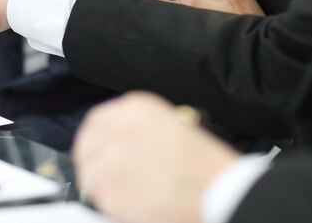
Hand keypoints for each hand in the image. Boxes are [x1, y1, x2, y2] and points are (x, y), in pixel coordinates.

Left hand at [73, 92, 239, 222]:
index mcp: (136, 109)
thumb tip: (113, 143)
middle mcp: (120, 128)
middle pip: (86, 144)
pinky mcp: (113, 190)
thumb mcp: (170, 126)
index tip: (95, 149)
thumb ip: (136, 130)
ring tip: (122, 190)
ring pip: (88, 171)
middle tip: (99, 173)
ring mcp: (112, 160)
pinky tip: (128, 202)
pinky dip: (107, 201)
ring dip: (99, 182)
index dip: (93, 138)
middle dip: (90, 160)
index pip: (96, 120)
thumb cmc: (204, 164)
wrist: (224, 191)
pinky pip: (98, 195)